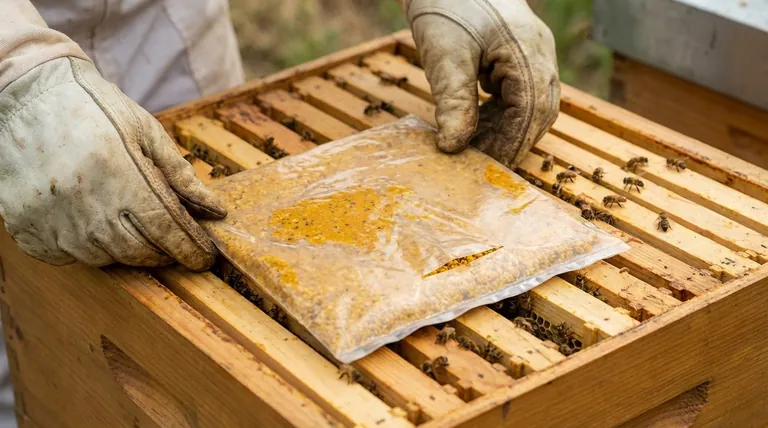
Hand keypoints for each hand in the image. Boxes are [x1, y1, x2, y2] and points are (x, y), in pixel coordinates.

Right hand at [0, 57, 225, 270]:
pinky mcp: (28, 228)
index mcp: (122, 176)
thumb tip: (216, 210)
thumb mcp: (146, 131)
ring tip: (133, 225)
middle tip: (176, 243)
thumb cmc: (94, 108)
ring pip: (106, 258)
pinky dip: (88, 247)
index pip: (168, 231)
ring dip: (128, 250)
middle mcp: (87, 205)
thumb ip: (180, 174)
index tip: (205, 257)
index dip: (192, 249)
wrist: (27, 97)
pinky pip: (68, 256)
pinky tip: (93, 223)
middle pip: (140, 252)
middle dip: (165, 252)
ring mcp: (54, 221)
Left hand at [404, 0, 559, 166]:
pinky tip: (477, 127)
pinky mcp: (519, 57)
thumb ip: (454, 102)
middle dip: (511, 141)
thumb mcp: (445, 56)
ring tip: (474, 149)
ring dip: (506, 130)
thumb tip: (454, 147)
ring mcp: (533, 54)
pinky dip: (501, 115)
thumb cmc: (446, 4)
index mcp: (529, 50)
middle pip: (538, 112)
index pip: (531, 110)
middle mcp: (540, 54)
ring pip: (531, 106)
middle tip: (480, 166)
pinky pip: (519, 95)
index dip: (511, 143)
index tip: (487, 167)